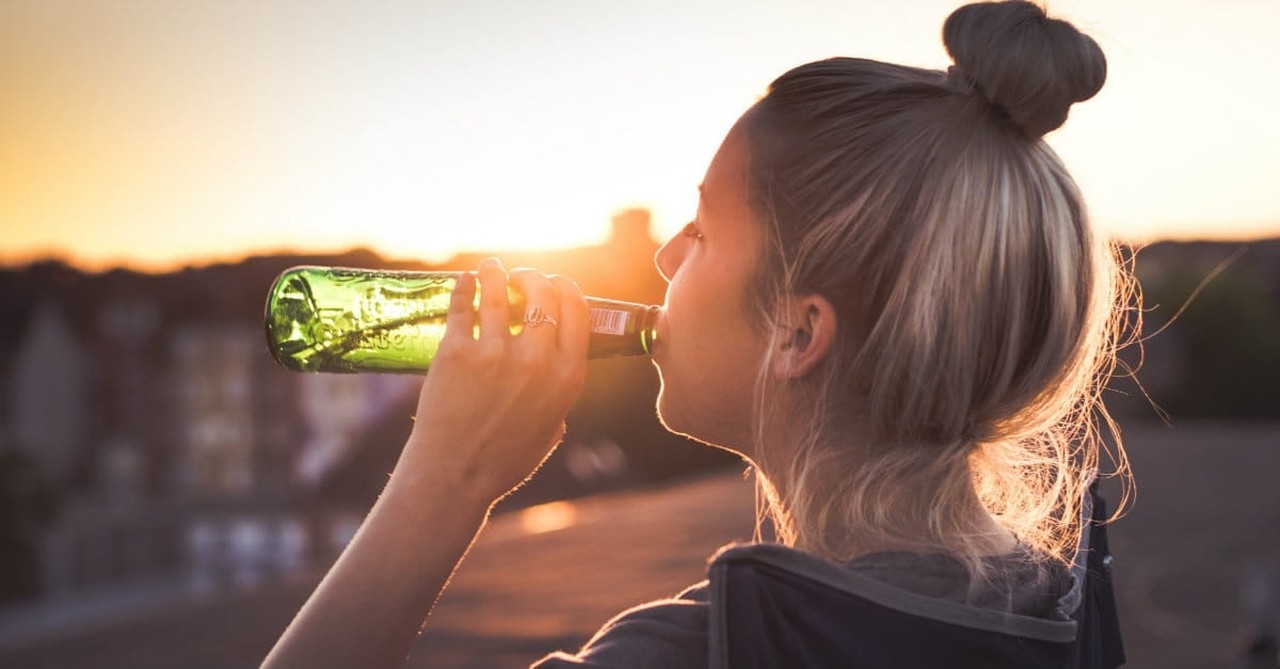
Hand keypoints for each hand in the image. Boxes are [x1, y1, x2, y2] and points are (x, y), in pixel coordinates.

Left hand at [398, 258, 589, 506]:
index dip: (568, 289)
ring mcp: (496, 353)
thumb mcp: (550, 429)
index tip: (558, 282)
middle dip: (534, 277)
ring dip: (496, 273)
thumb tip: (557, 376)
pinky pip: (463, 307)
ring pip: (500, 293)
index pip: (578, 312)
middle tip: (522, 276)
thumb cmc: (503, 461)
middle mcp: (538, 360)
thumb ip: (558, 398)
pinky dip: (465, 288)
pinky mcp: (457, 353)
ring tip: (491, 267)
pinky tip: (464, 281)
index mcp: (567, 378)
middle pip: (544, 295)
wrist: (454, 477)